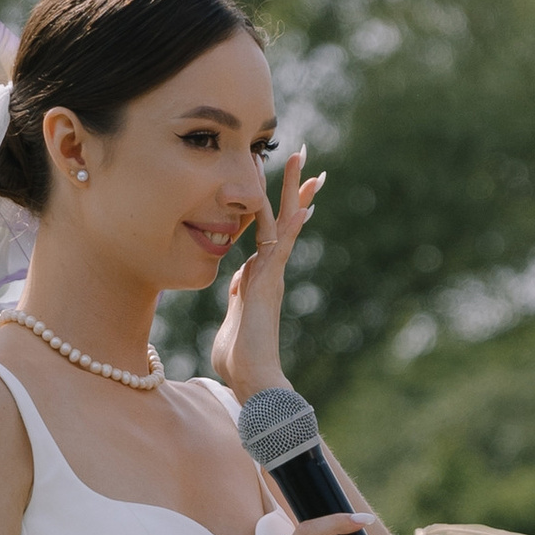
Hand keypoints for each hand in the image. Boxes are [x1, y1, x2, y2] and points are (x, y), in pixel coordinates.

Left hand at [213, 143, 322, 402]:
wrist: (253, 380)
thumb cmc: (238, 361)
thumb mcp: (230, 324)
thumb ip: (235, 306)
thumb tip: (236, 300)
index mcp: (255, 278)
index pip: (265, 234)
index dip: (269, 209)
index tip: (275, 189)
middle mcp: (268, 271)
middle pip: (281, 219)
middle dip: (290, 187)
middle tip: (301, 155)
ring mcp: (271, 275)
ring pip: (283, 223)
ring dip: (292, 190)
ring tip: (302, 160)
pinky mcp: (269, 283)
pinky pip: (280, 246)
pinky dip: (291, 224)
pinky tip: (304, 203)